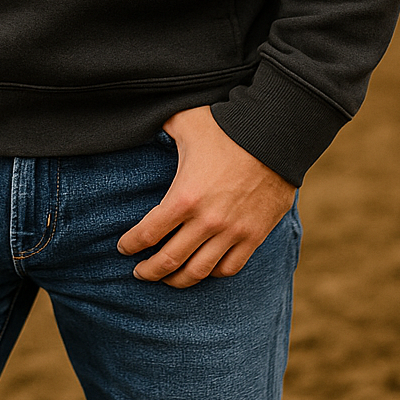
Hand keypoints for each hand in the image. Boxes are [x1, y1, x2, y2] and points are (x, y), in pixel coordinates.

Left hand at [117, 105, 295, 288]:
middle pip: (169, 261)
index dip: (130, 245)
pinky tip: (203, 269)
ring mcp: (232, 232)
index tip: (123, 247)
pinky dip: (213, 273)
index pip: (147, 234)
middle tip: (139, 272)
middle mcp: (206, 221)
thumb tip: (143, 119)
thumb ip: (160, 126)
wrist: (276, 135)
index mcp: (184, 197)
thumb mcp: (186, 121)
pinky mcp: (254, 236)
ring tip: (167, 279)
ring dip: (177, 280)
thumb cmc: (227, 126)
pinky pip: (229, 267)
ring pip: (198, 272)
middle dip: (148, 271)